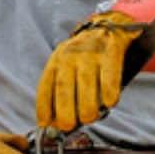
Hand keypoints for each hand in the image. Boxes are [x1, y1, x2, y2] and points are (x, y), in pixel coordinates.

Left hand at [36, 11, 145, 129]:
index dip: (44, 106)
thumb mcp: (70, 68)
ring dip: (88, 105)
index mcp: (57, 61)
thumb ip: (64, 92)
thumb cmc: (89, 57)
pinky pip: (109, 75)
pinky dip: (110, 91)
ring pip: (86, 82)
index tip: (45, 124)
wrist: (110, 26)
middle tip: (68, 126)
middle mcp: (70, 55)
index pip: (46, 85)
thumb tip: (57, 124)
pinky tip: (110, 103)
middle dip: (65, 109)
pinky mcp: (110, 51)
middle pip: (64, 85)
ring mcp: (90, 53)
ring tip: (90, 118)